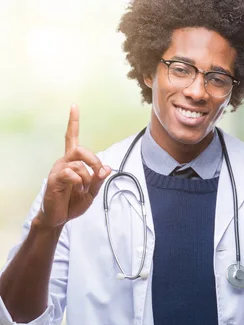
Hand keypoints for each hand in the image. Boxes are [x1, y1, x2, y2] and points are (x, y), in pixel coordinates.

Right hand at [38, 104, 110, 227]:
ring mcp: (58, 170)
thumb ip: (99, 179)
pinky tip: (77, 189)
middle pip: (81, 150)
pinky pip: (71, 174)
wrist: (59, 217)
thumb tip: (106, 168)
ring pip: (79, 165)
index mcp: (73, 161)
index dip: (73, 122)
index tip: (74, 106)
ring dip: (87, 178)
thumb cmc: (74, 201)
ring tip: (83, 189)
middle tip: (99, 174)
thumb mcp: (93, 191)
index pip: (71, 137)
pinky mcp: (54, 180)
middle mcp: (64, 161)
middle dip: (94, 161)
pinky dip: (80, 182)